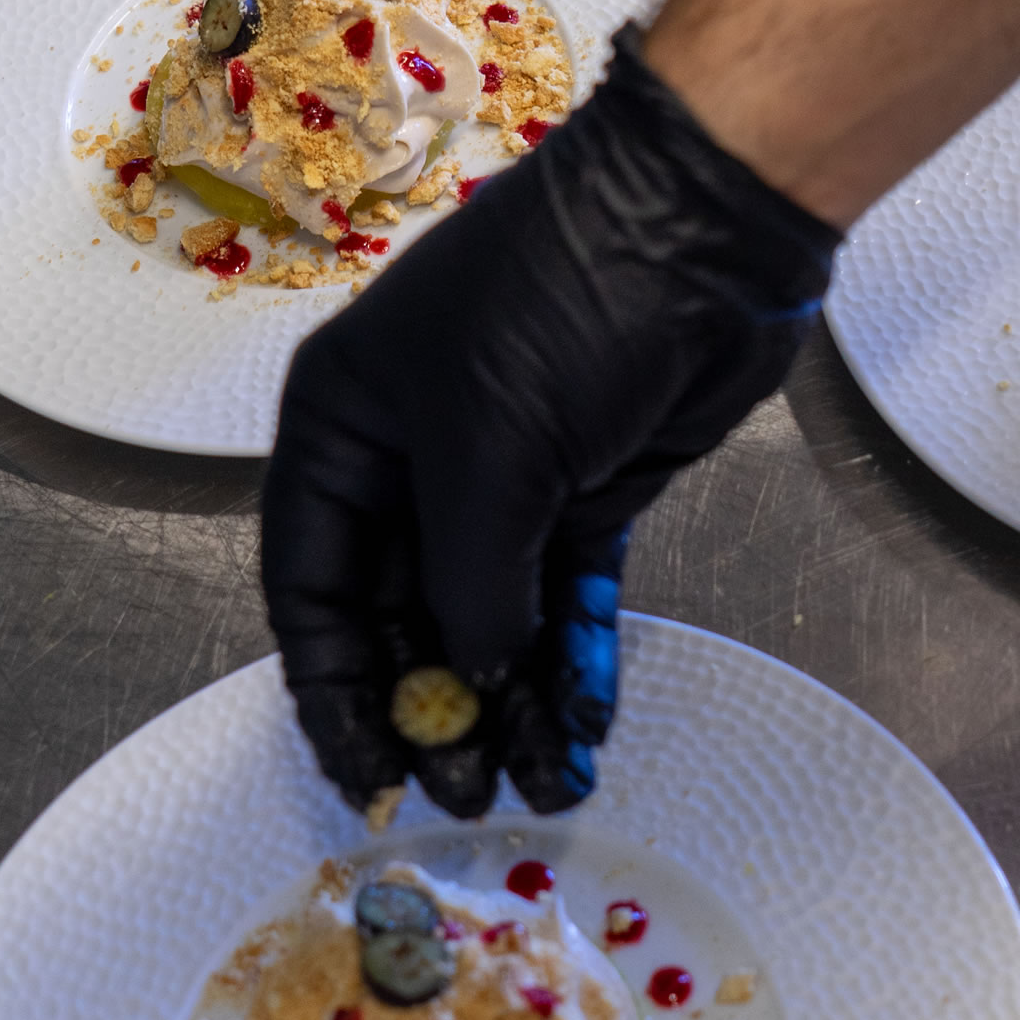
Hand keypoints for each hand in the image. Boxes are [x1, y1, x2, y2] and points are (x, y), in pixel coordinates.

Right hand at [259, 28, 836, 819]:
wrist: (707, 224)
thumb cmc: (566, 301)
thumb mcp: (489, 448)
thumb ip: (469, 581)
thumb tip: (472, 674)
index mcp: (345, 424)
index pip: (312, 584)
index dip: (333, 686)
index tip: (368, 772)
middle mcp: (414, 456)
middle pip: (404, 616)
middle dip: (435, 708)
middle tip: (469, 795)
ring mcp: (509, 475)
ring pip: (492, 618)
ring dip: (513, 703)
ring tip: (544, 783)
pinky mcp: (592, 489)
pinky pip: (569, 597)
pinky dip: (577, 658)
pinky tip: (584, 722)